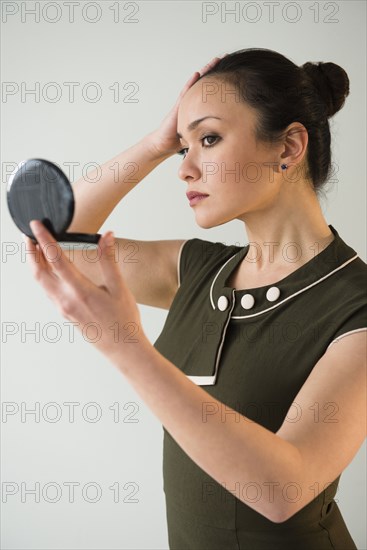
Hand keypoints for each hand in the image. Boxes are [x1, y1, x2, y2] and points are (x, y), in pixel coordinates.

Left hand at [23, 220, 150, 367]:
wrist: (123, 347)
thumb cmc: (124, 320)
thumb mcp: (119, 288)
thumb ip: (109, 260)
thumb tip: (107, 236)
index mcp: (79, 291)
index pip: (55, 259)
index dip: (44, 240)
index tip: (37, 226)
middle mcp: (66, 300)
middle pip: (38, 272)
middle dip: (31, 252)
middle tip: (28, 235)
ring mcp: (63, 308)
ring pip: (41, 282)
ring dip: (35, 264)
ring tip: (34, 249)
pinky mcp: (65, 313)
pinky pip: (48, 291)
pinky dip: (43, 276)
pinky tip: (48, 270)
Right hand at [149, 54, 226, 156]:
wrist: (165, 143)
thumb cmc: (181, 140)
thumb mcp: (200, 135)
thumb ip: (210, 133)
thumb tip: (227, 136)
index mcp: (198, 107)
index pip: (211, 91)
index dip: (220, 81)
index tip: (232, 72)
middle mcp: (192, 101)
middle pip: (205, 82)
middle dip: (214, 70)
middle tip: (225, 58)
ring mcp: (184, 102)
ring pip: (196, 83)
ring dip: (205, 71)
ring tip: (215, 60)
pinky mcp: (178, 106)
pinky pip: (185, 92)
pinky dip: (191, 83)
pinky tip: (197, 74)